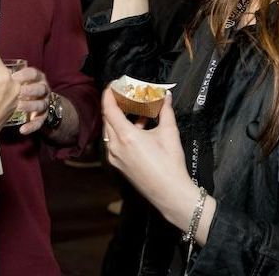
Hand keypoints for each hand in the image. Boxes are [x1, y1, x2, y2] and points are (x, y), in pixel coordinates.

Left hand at [11, 66, 49, 134]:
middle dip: (30, 90)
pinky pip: (40, 122)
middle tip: (18, 92)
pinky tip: (22, 130)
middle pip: (40, 88)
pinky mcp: (42, 117)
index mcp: (35, 78)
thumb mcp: (16, 80)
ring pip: (41, 104)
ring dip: (30, 106)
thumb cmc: (19, 89)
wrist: (36, 106)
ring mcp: (43, 103)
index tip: (13, 76)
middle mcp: (42, 89)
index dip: (25, 74)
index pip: (33, 73)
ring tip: (19, 107)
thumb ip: (5, 76)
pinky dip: (32, 126)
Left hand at [102, 88, 197, 227]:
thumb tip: (166, 95)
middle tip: (126, 94)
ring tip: (135, 109)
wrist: (170, 194)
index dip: (109, 94)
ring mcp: (114, 157)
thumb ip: (166, 111)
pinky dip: (122, 131)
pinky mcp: (118, 165)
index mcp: (125, 136)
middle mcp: (115, 146)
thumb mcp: (169, 132)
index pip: (109, 108)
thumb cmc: (170, 163)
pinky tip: (139, 128)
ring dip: (119, 118)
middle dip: (115, 104)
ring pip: (110, 131)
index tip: (114, 84)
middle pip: (108, 118)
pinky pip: (114, 142)